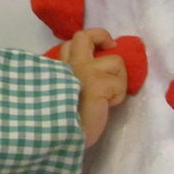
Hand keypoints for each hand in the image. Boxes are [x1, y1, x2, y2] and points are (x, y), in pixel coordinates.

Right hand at [61, 29, 127, 147]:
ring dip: (117, 79)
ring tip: (108, 96)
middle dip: (102, 37)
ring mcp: (84, 72)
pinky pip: (119, 84)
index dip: (88, 43)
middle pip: (85, 36)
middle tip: (110, 48)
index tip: (97, 51)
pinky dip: (117, 96)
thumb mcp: (55, 96)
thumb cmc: (53, 123)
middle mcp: (69, 66)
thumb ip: (65, 82)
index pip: (70, 44)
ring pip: (115, 61)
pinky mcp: (98, 84)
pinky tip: (106, 107)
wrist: (54, 137)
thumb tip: (86, 80)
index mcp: (57, 70)